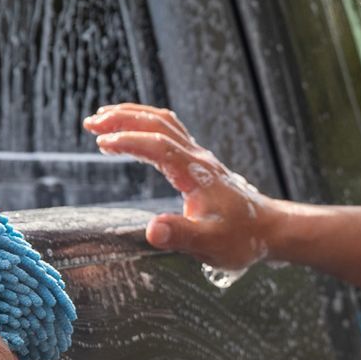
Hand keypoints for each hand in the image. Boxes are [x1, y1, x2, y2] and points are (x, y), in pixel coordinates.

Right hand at [85, 103, 274, 271]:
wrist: (269, 230)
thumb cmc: (241, 238)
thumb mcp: (210, 244)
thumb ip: (181, 236)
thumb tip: (152, 230)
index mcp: (196, 174)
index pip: (158, 146)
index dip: (129, 141)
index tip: (102, 143)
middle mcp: (197, 159)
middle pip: (158, 124)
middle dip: (123, 118)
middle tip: (91, 122)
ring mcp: (199, 158)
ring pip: (164, 122)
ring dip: (133, 116)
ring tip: (103, 119)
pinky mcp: (199, 163)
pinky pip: (170, 132)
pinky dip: (146, 124)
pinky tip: (133, 131)